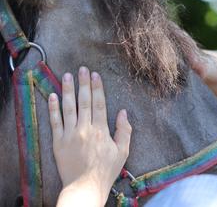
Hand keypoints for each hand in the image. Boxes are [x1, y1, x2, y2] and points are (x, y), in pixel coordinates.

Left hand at [48, 67, 131, 206]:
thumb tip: (123, 112)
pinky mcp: (58, 142)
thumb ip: (124, 131)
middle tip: (82, 69)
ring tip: (67, 76)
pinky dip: (53, 108)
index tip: (95, 75)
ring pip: (68, 108)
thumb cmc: (106, 170)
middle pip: (84, 102)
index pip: (99, 104)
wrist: (85, 187)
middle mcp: (85, 129)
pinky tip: (53, 95)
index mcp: (101, 131)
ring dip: (68, 90)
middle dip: (83, 83)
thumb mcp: (122, 152)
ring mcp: (70, 135)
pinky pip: (55, 122)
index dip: (97, 88)